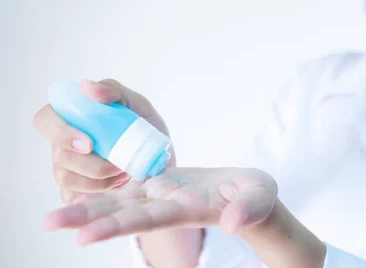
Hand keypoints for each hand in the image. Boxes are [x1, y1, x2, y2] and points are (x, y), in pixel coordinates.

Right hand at [34, 79, 174, 204]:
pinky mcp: (75, 193)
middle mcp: (63, 144)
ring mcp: (67, 170)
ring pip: (68, 178)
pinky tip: (121, 184)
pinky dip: (103, 192)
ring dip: (101, 178)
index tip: (89, 143)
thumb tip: (85, 86)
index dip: (59, 132)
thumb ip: (113, 91)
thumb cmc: (144, 129)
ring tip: (126, 171)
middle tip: (118, 165)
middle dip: (89, 164)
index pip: (45, 119)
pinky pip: (77, 198)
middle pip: (58, 154)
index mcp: (72, 118)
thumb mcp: (137, 105)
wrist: (162, 162)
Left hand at [43, 167, 277, 245]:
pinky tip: (77, 194)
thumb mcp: (259, 198)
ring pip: (119, 202)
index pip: (150, 218)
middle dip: (88, 219)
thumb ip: (247, 210)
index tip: (86, 237)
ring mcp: (162, 196)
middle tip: (49, 223)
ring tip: (50, 218)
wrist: (246, 195)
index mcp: (188, 209)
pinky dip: (103, 193)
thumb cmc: (256, 197)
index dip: (119, 225)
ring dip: (86, 209)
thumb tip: (231, 224)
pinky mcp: (160, 185)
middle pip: (123, 214)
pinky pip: (127, 189)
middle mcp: (167, 207)